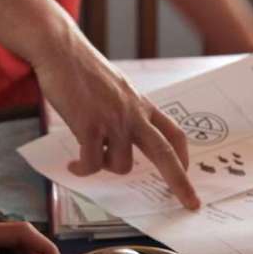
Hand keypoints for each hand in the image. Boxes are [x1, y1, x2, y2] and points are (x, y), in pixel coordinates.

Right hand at [33, 37, 199, 209]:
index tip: (190, 174)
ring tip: (88, 156)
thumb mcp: (118, 89)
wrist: (62, 50)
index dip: (185, 156)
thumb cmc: (85, 70)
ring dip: (105, 167)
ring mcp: (112, 120)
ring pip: (120, 165)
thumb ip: (128, 112)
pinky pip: (91, 163)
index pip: (174, 133)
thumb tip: (127, 138)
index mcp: (142, 105)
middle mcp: (133, 114)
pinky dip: (82, 169)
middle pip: (165, 154)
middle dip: (180, 182)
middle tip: (190, 203)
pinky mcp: (89, 125)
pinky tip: (72, 165)